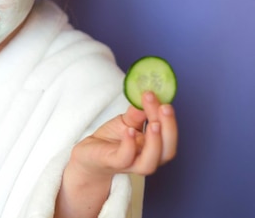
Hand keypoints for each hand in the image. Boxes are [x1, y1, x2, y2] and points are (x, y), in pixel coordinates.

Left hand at [54, 93, 177, 217]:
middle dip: (169, 128)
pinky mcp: (112, 162)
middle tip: (165, 107)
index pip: (167, 134)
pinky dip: (129, 145)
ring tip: (154, 123)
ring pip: (149, 162)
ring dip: (155, 142)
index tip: (161, 97)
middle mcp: (146, 158)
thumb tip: (147, 96)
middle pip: (167, 151)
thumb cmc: (112, 139)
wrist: (89, 154)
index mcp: (154, 147)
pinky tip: (129, 131)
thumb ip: (137, 112)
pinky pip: (124, 158)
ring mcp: (130, 163)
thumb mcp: (126, 121)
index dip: (167, 116)